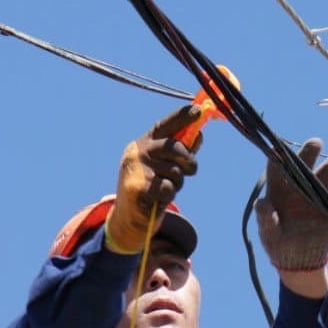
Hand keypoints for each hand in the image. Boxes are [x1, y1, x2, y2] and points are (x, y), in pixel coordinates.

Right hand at [105, 105, 202, 253]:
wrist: (129, 217)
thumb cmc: (151, 187)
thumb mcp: (164, 166)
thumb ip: (180, 151)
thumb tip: (199, 135)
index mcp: (144, 143)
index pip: (165, 125)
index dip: (182, 117)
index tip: (198, 111)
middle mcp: (138, 152)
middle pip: (174, 147)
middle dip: (188, 160)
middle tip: (191, 170)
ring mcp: (136, 169)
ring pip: (175, 171)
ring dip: (177, 183)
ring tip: (164, 187)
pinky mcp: (138, 187)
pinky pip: (169, 188)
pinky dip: (169, 196)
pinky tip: (157, 198)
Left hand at [255, 139, 327, 271]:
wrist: (300, 259)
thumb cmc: (278, 245)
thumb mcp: (269, 234)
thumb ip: (265, 219)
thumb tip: (261, 203)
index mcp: (277, 191)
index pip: (276, 168)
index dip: (279, 157)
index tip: (283, 150)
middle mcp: (296, 187)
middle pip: (303, 164)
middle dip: (309, 152)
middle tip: (316, 144)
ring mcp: (315, 193)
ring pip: (325, 172)